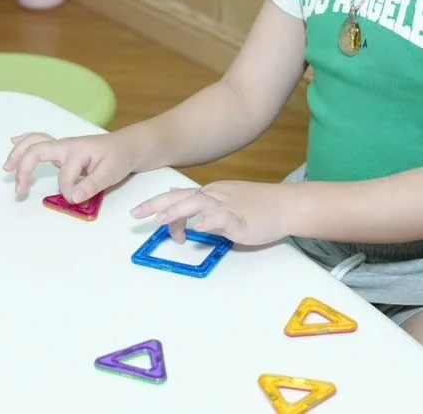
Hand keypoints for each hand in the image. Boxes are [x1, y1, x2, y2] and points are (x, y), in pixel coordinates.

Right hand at [2, 131, 136, 202]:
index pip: (65, 175)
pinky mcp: (63, 153)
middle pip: (37, 149)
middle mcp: (66, 146)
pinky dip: (25, 144)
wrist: (129, 146)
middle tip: (20, 189)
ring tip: (7, 168)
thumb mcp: (112, 171)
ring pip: (35, 143)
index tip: (78, 199)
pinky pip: (39, 144)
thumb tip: (74, 197)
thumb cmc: (121, 156)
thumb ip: (92, 184)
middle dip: (25, 168)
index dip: (69, 189)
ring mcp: (63, 148)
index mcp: (77, 149)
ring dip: (19, 154)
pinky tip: (13, 142)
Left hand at [130, 180, 289, 246]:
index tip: (146, 218)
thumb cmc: (259, 207)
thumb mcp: (227, 205)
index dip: (161, 206)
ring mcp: (229, 206)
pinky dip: (210, 221)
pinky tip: (199, 228)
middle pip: (182, 197)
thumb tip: (183, 209)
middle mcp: (216, 196)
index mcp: (211, 194)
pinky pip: (224, 217)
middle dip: (157, 204)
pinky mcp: (242, 218)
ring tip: (160, 221)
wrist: (287, 205)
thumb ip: (205, 209)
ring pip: (198, 203)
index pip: (180, 197)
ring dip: (177, 212)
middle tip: (135, 213)